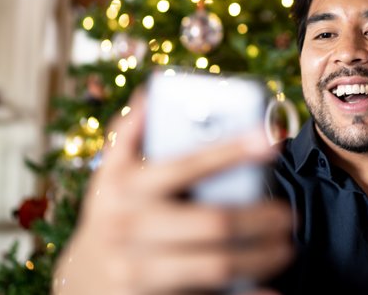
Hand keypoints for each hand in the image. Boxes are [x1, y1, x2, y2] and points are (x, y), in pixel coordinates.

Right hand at [53, 87, 293, 293]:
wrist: (80, 280)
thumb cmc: (111, 216)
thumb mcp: (111, 175)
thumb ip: (129, 135)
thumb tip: (150, 93)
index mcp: (127, 187)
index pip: (188, 165)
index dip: (232, 151)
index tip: (271, 141)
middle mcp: (131, 227)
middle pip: (214, 222)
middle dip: (260, 219)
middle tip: (288, 215)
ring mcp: (140, 269)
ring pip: (217, 265)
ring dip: (261, 255)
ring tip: (285, 247)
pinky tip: (269, 290)